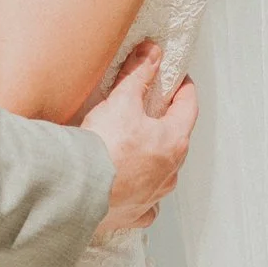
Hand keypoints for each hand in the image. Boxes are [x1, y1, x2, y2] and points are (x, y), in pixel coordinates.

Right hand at [81, 42, 197, 244]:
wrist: (78, 189)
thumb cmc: (104, 147)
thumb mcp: (122, 101)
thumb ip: (139, 75)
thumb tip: (151, 53)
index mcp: (173, 141)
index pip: (189, 107)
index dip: (184, 89)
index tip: (180, 80)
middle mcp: (170, 171)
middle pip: (176, 141)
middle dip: (167, 124)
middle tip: (155, 110)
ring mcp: (154, 195)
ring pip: (164, 174)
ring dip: (156, 160)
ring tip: (140, 149)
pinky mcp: (135, 213)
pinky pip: (146, 205)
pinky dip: (142, 194)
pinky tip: (132, 187)